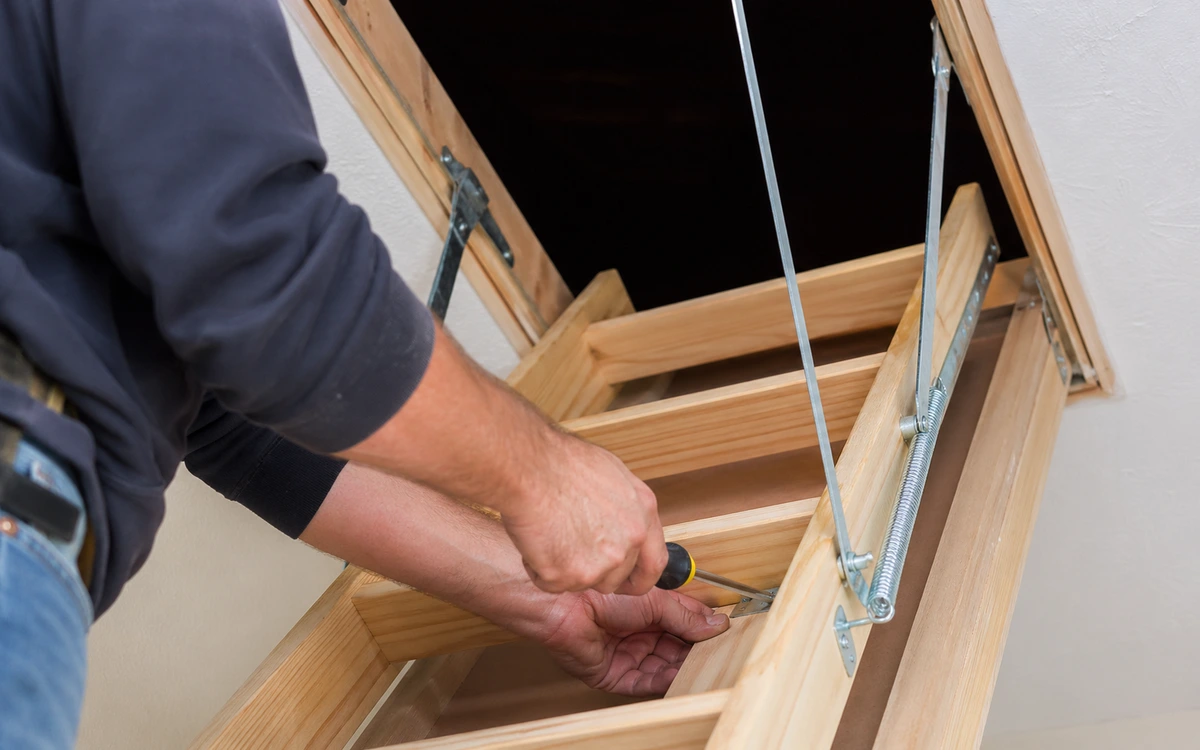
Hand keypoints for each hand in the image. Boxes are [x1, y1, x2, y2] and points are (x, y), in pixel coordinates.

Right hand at [503, 433, 667, 595]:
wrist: (529, 468)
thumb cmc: (561, 462)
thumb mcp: (612, 474)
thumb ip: (625, 507)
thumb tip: (623, 521)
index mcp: (643, 514)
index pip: (655, 563)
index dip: (640, 577)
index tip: (628, 582)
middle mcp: (628, 542)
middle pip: (615, 579)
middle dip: (593, 571)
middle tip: (570, 549)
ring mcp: (601, 562)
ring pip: (583, 583)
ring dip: (566, 569)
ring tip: (549, 534)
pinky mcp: (568, 575)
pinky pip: (552, 583)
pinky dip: (539, 569)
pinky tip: (535, 539)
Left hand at [537, 588, 729, 695]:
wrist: (566, 605)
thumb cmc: (600, 592)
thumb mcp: (654, 600)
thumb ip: (685, 615)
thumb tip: (715, 625)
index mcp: (648, 611)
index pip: (683, 624)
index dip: (702, 630)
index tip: (724, 634)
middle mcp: (639, 634)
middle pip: (676, 649)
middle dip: (695, 652)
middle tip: (718, 654)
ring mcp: (627, 655)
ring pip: (663, 668)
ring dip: (682, 668)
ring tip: (702, 666)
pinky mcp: (614, 676)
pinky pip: (643, 683)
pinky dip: (662, 681)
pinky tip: (677, 676)